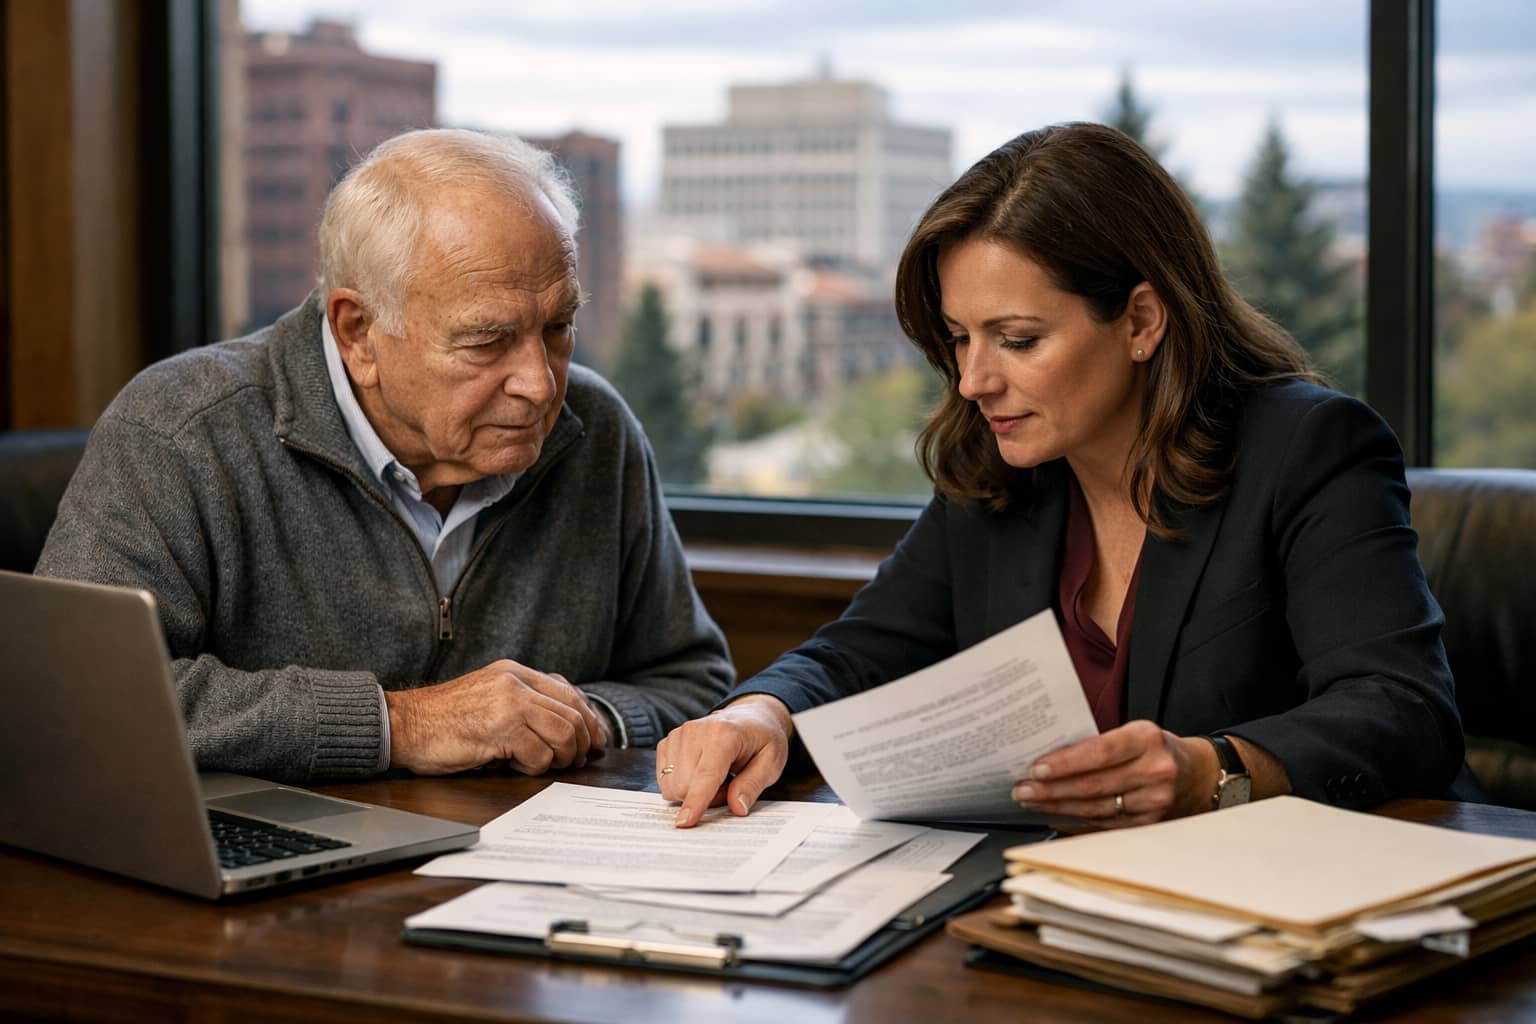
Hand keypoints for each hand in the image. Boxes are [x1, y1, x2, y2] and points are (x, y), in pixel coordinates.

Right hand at [385, 660, 606, 774]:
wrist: (404, 724)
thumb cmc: (444, 719)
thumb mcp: (489, 697)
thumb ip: (524, 702)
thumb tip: (568, 727)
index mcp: (515, 672)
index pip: (569, 693)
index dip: (589, 720)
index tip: (595, 741)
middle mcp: (516, 683)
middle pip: (573, 714)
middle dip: (581, 744)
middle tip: (573, 761)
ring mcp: (509, 704)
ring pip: (564, 734)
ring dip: (560, 757)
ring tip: (543, 764)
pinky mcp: (500, 729)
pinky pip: (540, 754)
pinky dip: (534, 767)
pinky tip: (515, 766)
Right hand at [656, 694, 792, 827]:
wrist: (749, 716)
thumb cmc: (761, 739)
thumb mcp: (771, 762)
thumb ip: (753, 785)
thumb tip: (737, 808)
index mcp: (724, 734)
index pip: (706, 775)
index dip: (696, 801)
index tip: (685, 823)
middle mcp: (695, 731)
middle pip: (684, 786)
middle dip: (705, 798)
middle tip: (728, 786)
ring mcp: (678, 735)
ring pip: (671, 786)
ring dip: (692, 792)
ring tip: (716, 778)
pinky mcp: (667, 742)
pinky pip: (665, 780)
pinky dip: (682, 784)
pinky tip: (699, 772)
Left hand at [1010, 720, 1215, 828]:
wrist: (1199, 775)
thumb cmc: (1156, 749)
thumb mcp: (1136, 733)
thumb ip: (1100, 743)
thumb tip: (1049, 758)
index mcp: (1147, 739)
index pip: (1099, 752)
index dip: (1066, 762)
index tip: (1036, 767)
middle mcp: (1155, 771)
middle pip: (1093, 785)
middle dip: (1052, 789)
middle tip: (1022, 789)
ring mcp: (1155, 802)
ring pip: (1096, 809)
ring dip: (1058, 806)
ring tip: (1032, 801)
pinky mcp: (1151, 825)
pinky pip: (1105, 825)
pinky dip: (1076, 821)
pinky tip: (1055, 815)